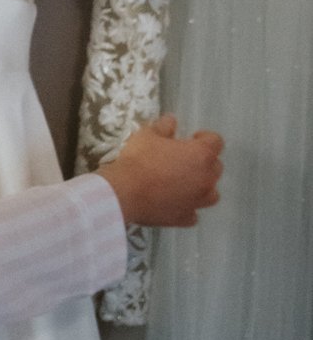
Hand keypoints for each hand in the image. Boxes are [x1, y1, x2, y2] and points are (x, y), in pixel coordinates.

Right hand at [98, 115, 223, 228]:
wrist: (124, 193)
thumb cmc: (138, 159)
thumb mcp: (147, 135)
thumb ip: (163, 127)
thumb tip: (171, 121)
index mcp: (201, 155)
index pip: (216, 141)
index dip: (204, 138)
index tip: (191, 138)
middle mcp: (206, 179)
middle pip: (216, 167)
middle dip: (204, 162)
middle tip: (184, 160)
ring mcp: (197, 201)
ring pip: (211, 193)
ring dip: (202, 187)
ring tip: (184, 184)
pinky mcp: (184, 218)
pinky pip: (193, 213)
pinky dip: (187, 208)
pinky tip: (174, 203)